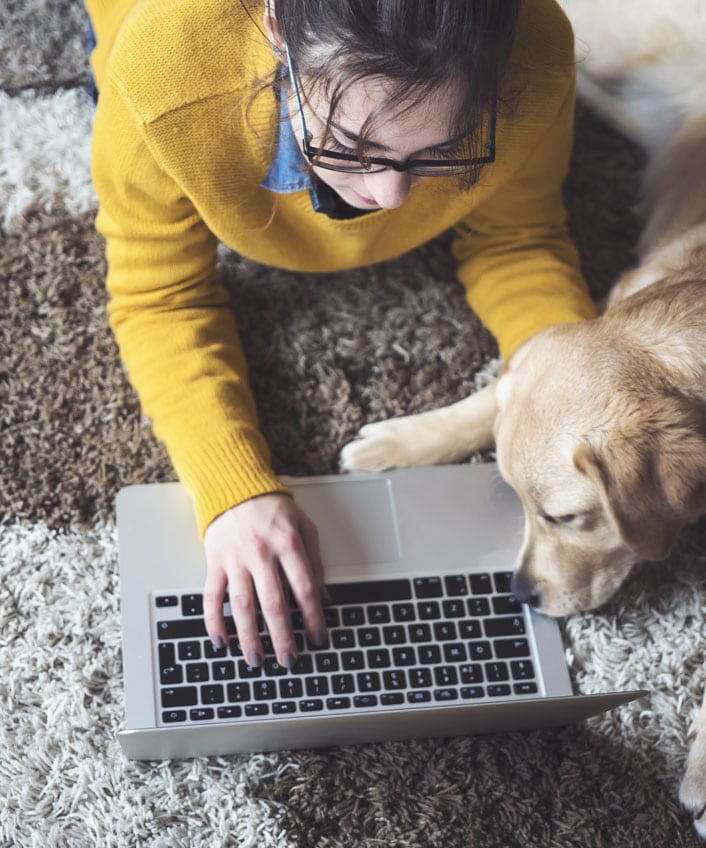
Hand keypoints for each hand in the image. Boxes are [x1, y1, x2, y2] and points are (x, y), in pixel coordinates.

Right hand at [202, 493, 326, 669]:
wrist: (234, 487)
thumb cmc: (272, 508)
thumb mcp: (304, 526)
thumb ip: (315, 560)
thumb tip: (324, 597)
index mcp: (288, 543)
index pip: (304, 588)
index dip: (313, 617)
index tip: (318, 637)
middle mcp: (261, 553)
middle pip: (274, 603)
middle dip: (282, 637)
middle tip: (289, 660)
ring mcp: (235, 559)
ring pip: (242, 605)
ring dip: (249, 637)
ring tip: (256, 660)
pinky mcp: (215, 561)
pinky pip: (211, 596)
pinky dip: (213, 621)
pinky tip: (220, 640)